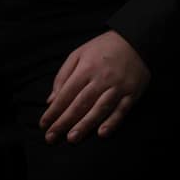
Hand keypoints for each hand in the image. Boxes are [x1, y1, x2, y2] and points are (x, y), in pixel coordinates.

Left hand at [39, 30, 150, 144]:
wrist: (135, 41)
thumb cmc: (103, 48)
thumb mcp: (79, 53)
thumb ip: (64, 75)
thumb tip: (51, 100)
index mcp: (86, 68)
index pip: (66, 93)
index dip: (54, 110)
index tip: (43, 124)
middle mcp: (101, 79)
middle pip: (80, 103)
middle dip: (64, 122)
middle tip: (51, 138)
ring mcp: (117, 87)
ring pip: (99, 109)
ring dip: (85, 125)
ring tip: (72, 138)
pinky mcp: (132, 94)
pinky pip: (121, 110)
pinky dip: (112, 122)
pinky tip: (102, 133)